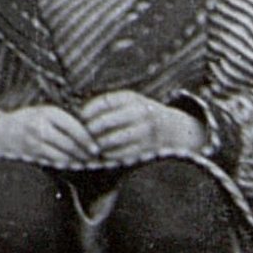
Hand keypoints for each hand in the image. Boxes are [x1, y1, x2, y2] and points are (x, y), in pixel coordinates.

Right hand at [0, 105, 102, 170]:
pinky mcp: (31, 154)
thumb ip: (64, 120)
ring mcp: (35, 141)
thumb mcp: (44, 112)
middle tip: (96, 159)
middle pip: (70, 144)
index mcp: (48, 112)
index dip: (88, 139)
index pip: (74, 127)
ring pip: (63, 155)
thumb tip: (90, 133)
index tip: (97, 148)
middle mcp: (41, 125)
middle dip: (85, 154)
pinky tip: (71, 165)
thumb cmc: (28, 121)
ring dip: (77, 161)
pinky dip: (65, 165)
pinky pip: (53, 162)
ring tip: (86, 164)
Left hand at [74, 90, 208, 165]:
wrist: (172, 127)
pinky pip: (126, 151)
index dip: (90, 110)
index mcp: (132, 98)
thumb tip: (80, 111)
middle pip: (108, 120)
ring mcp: (145, 130)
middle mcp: (140, 112)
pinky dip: (113, 154)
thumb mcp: (129, 101)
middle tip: (83, 133)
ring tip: (91, 145)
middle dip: (93, 128)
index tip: (80, 116)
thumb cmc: (140, 112)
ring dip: (101, 143)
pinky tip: (104, 154)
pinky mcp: (148, 146)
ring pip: (116, 138)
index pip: (105, 101)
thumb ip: (109, 104)